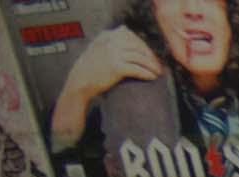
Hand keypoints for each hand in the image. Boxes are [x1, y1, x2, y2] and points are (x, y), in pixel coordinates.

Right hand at [52, 29, 162, 144]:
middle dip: (150, 56)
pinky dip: (147, 73)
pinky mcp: (116, 67)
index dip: (143, 45)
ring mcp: (113, 53)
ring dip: (152, 65)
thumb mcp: (98, 47)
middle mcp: (110, 42)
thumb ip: (111, 40)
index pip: (130, 36)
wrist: (80, 82)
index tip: (150, 54)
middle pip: (138, 46)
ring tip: (158, 72)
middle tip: (158, 65)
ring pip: (140, 57)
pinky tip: (153, 77)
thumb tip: (129, 34)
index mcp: (106, 36)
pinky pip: (138, 69)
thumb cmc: (91, 68)